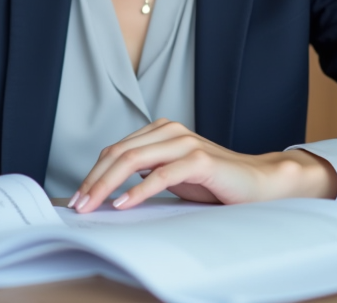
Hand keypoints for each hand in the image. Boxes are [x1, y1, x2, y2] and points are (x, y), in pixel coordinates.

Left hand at [68, 119, 336, 212]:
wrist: (258, 185)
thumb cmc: (215, 183)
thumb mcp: (173, 177)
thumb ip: (147, 173)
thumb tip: (111, 187)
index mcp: (162, 131)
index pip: (117, 150)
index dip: (94, 173)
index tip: (79, 197)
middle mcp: (170, 131)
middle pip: (119, 153)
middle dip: (94, 180)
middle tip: (79, 205)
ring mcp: (185, 143)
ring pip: (134, 160)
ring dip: (108, 185)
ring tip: (93, 204)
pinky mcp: (199, 159)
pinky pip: (161, 175)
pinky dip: (138, 191)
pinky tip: (123, 204)